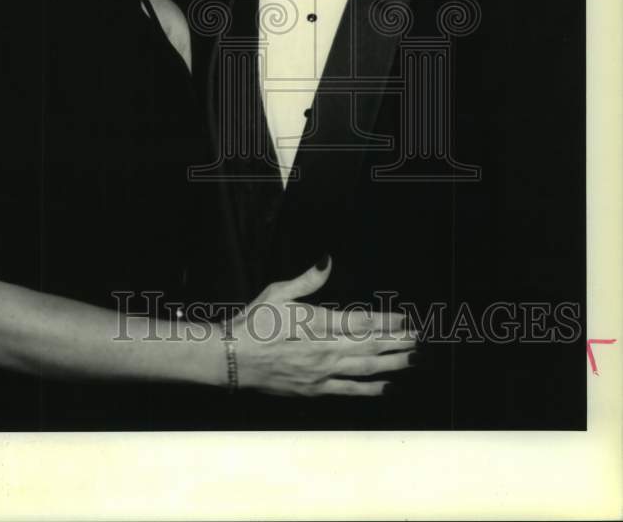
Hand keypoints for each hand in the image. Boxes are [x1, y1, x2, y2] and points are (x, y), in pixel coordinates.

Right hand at [229, 257, 416, 397]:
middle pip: (369, 346)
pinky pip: (348, 390)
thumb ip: (307, 280)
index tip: (406, 318)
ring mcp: (320, 373)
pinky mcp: (314, 389)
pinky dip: (369, 389)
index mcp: (316, 323)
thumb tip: (327, 261)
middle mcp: (323, 351)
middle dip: (397, 342)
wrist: (232, 358)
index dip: (387, 321)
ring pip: (364, 369)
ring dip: (391, 363)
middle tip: (419, 338)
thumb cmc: (253, 323)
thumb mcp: (277, 293)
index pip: (361, 322)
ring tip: (413, 359)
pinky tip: (386, 386)